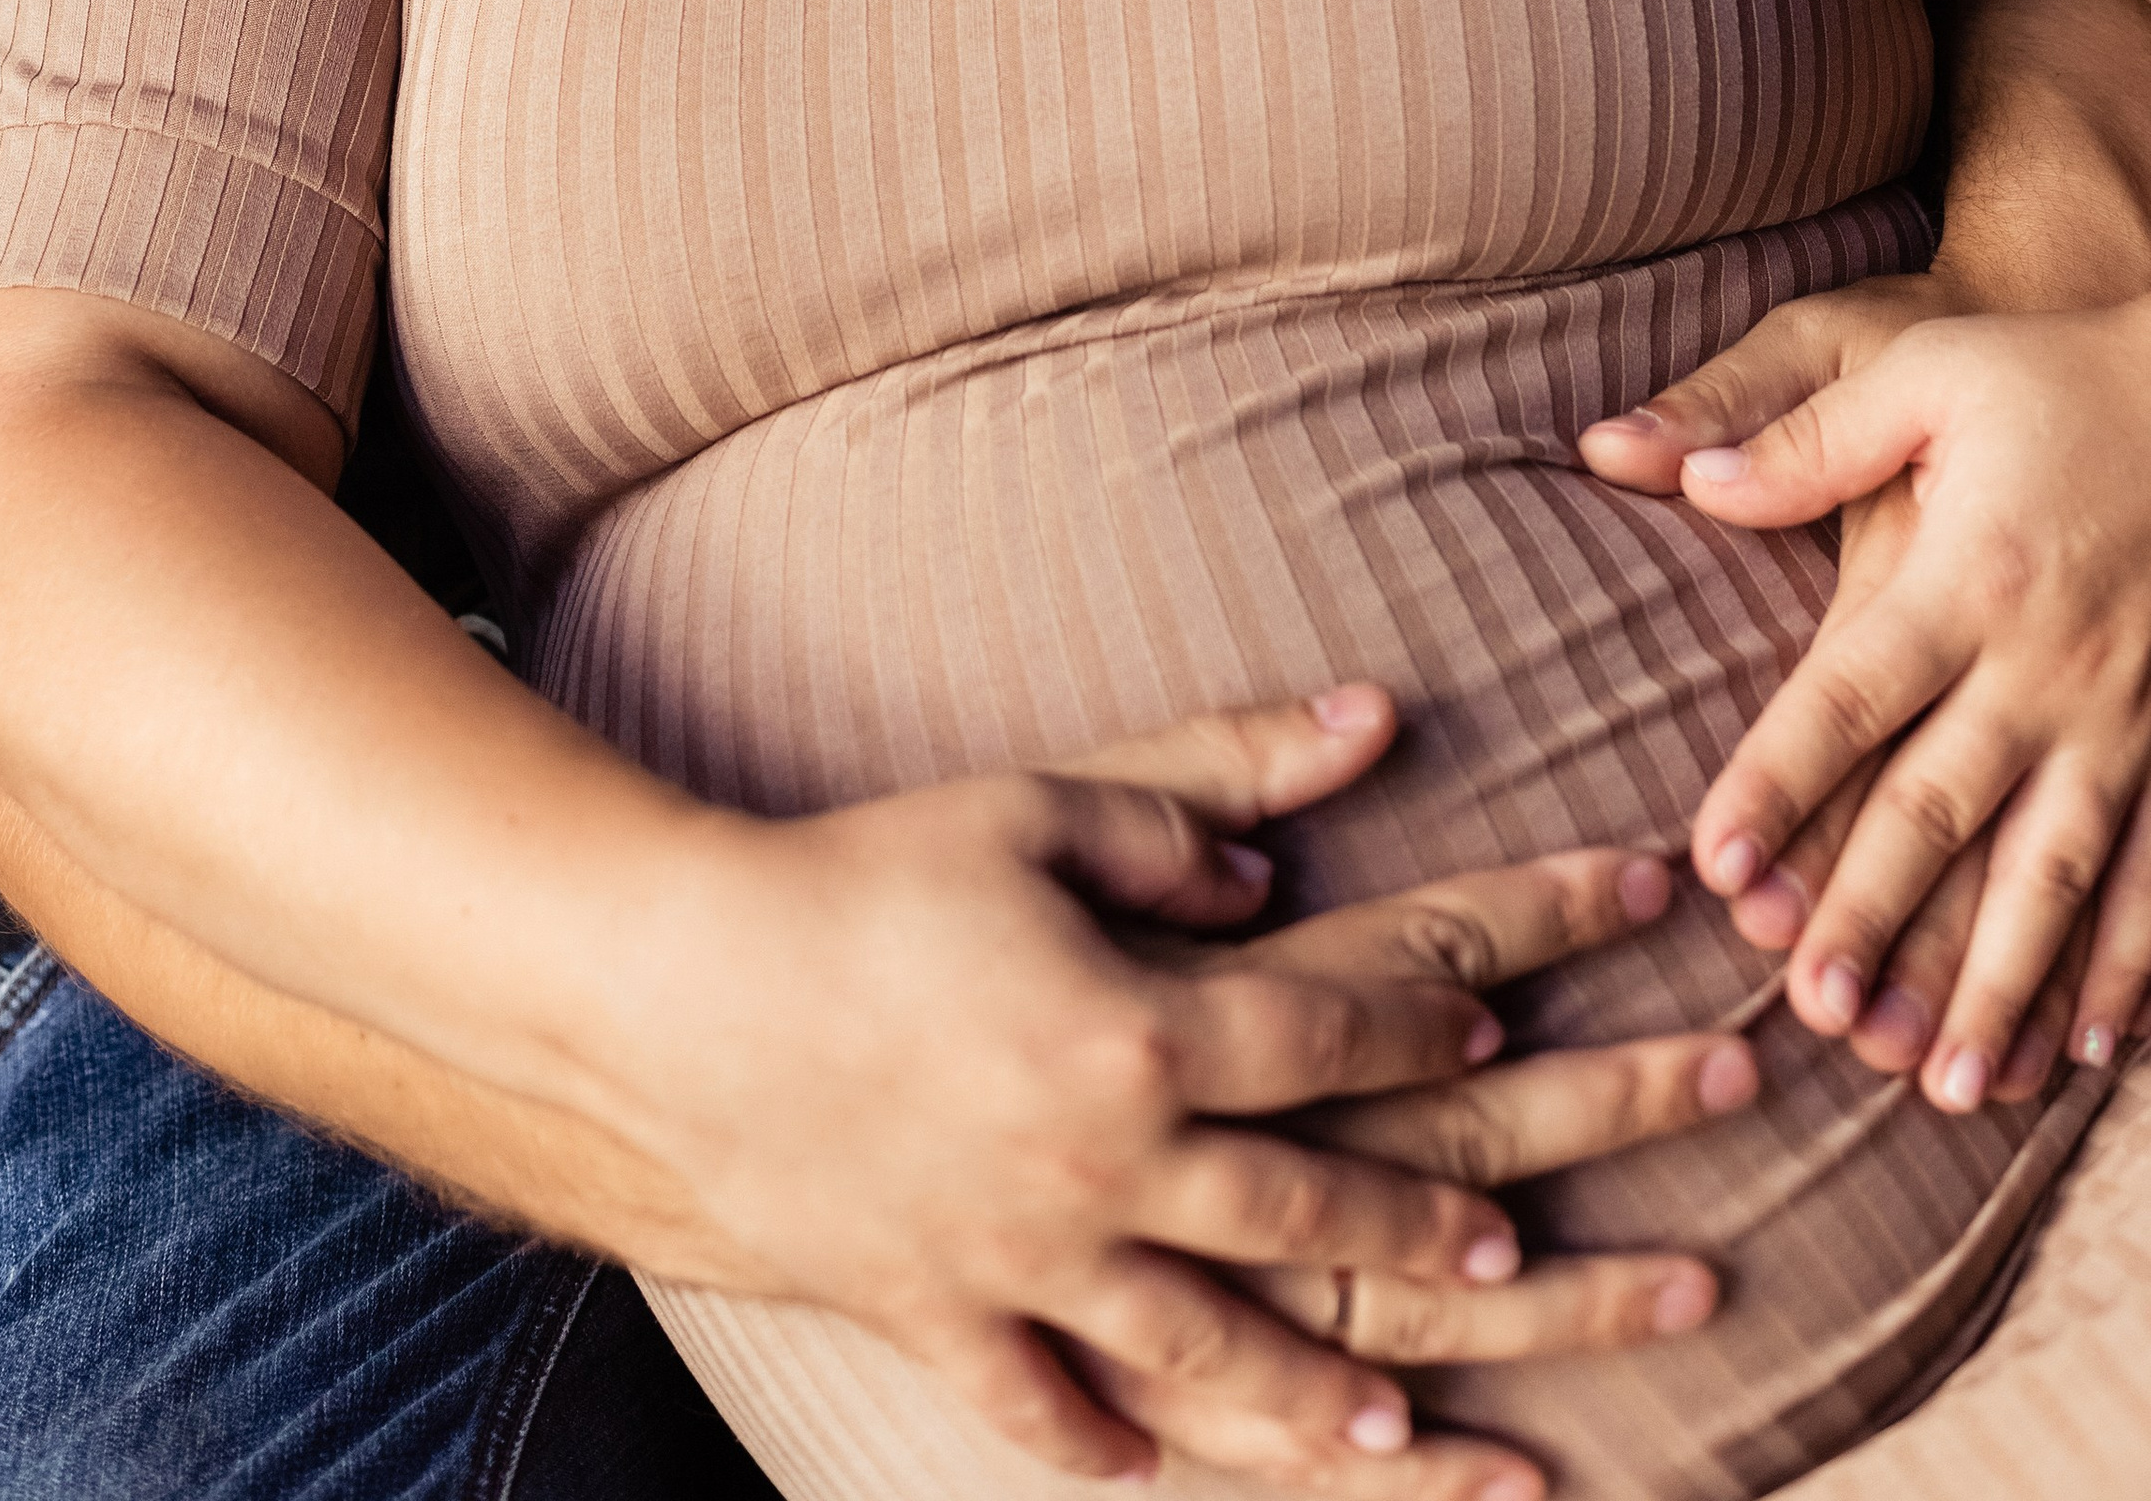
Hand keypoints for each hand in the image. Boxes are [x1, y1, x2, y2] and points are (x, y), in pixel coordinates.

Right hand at [602, 690, 1703, 1495]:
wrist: (674, 999)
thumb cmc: (860, 874)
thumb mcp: (1034, 801)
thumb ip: (1191, 798)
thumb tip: (1334, 765)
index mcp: (1139, 1027)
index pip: (1331, 1042)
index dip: (1429, 1038)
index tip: (1504, 1036)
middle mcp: (1104, 1166)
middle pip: (1302, 1211)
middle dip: (1426, 1231)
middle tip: (1521, 1253)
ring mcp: (1022, 1258)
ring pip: (1202, 1348)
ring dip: (1310, 1390)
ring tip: (1401, 1418)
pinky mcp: (936, 1311)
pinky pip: (1037, 1403)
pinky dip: (1100, 1440)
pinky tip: (1154, 1466)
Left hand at [1583, 287, 2150, 1110]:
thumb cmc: (2056, 377)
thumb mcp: (1923, 371)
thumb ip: (1801, 437)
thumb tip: (1674, 475)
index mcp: (1964, 576)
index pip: (1846, 698)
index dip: (1776, 782)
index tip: (1713, 866)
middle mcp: (2044, 664)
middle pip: (1942, 809)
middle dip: (1875, 917)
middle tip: (1813, 1014)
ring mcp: (2128, 716)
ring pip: (2055, 874)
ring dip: (1999, 983)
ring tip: (1943, 1084)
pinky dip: (2130, 971)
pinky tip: (2090, 1051)